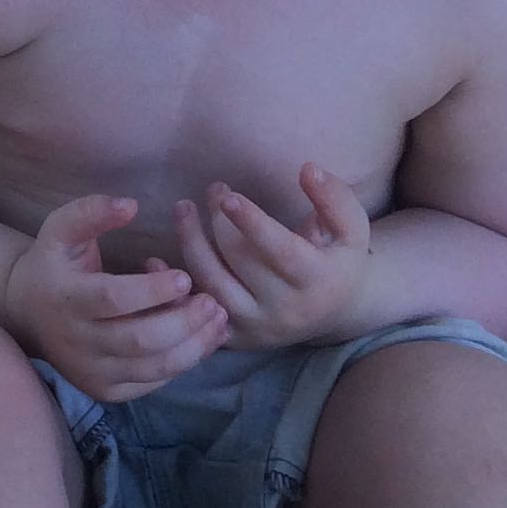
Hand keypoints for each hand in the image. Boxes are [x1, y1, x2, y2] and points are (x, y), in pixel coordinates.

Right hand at [0, 192, 231, 402]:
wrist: (25, 312)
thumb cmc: (52, 264)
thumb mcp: (60, 229)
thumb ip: (92, 211)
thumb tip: (131, 205)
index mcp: (65, 297)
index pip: (113, 299)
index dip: (153, 291)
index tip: (185, 277)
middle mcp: (75, 341)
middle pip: (139, 340)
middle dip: (183, 322)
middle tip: (212, 302)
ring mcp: (90, 371)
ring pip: (151, 368)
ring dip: (193, 347)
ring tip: (218, 320)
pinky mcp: (105, 391)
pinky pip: (151, 383)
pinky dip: (183, 364)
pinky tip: (203, 341)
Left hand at [172, 164, 372, 351]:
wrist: (338, 311)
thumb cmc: (341, 257)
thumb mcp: (351, 227)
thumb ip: (333, 197)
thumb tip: (307, 169)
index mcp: (316, 280)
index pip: (280, 252)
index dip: (253, 224)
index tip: (227, 195)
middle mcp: (285, 309)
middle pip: (239, 263)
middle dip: (218, 222)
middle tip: (212, 189)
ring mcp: (258, 326)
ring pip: (212, 286)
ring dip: (191, 245)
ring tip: (183, 210)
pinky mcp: (236, 338)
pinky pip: (197, 316)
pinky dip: (172, 292)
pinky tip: (155, 261)